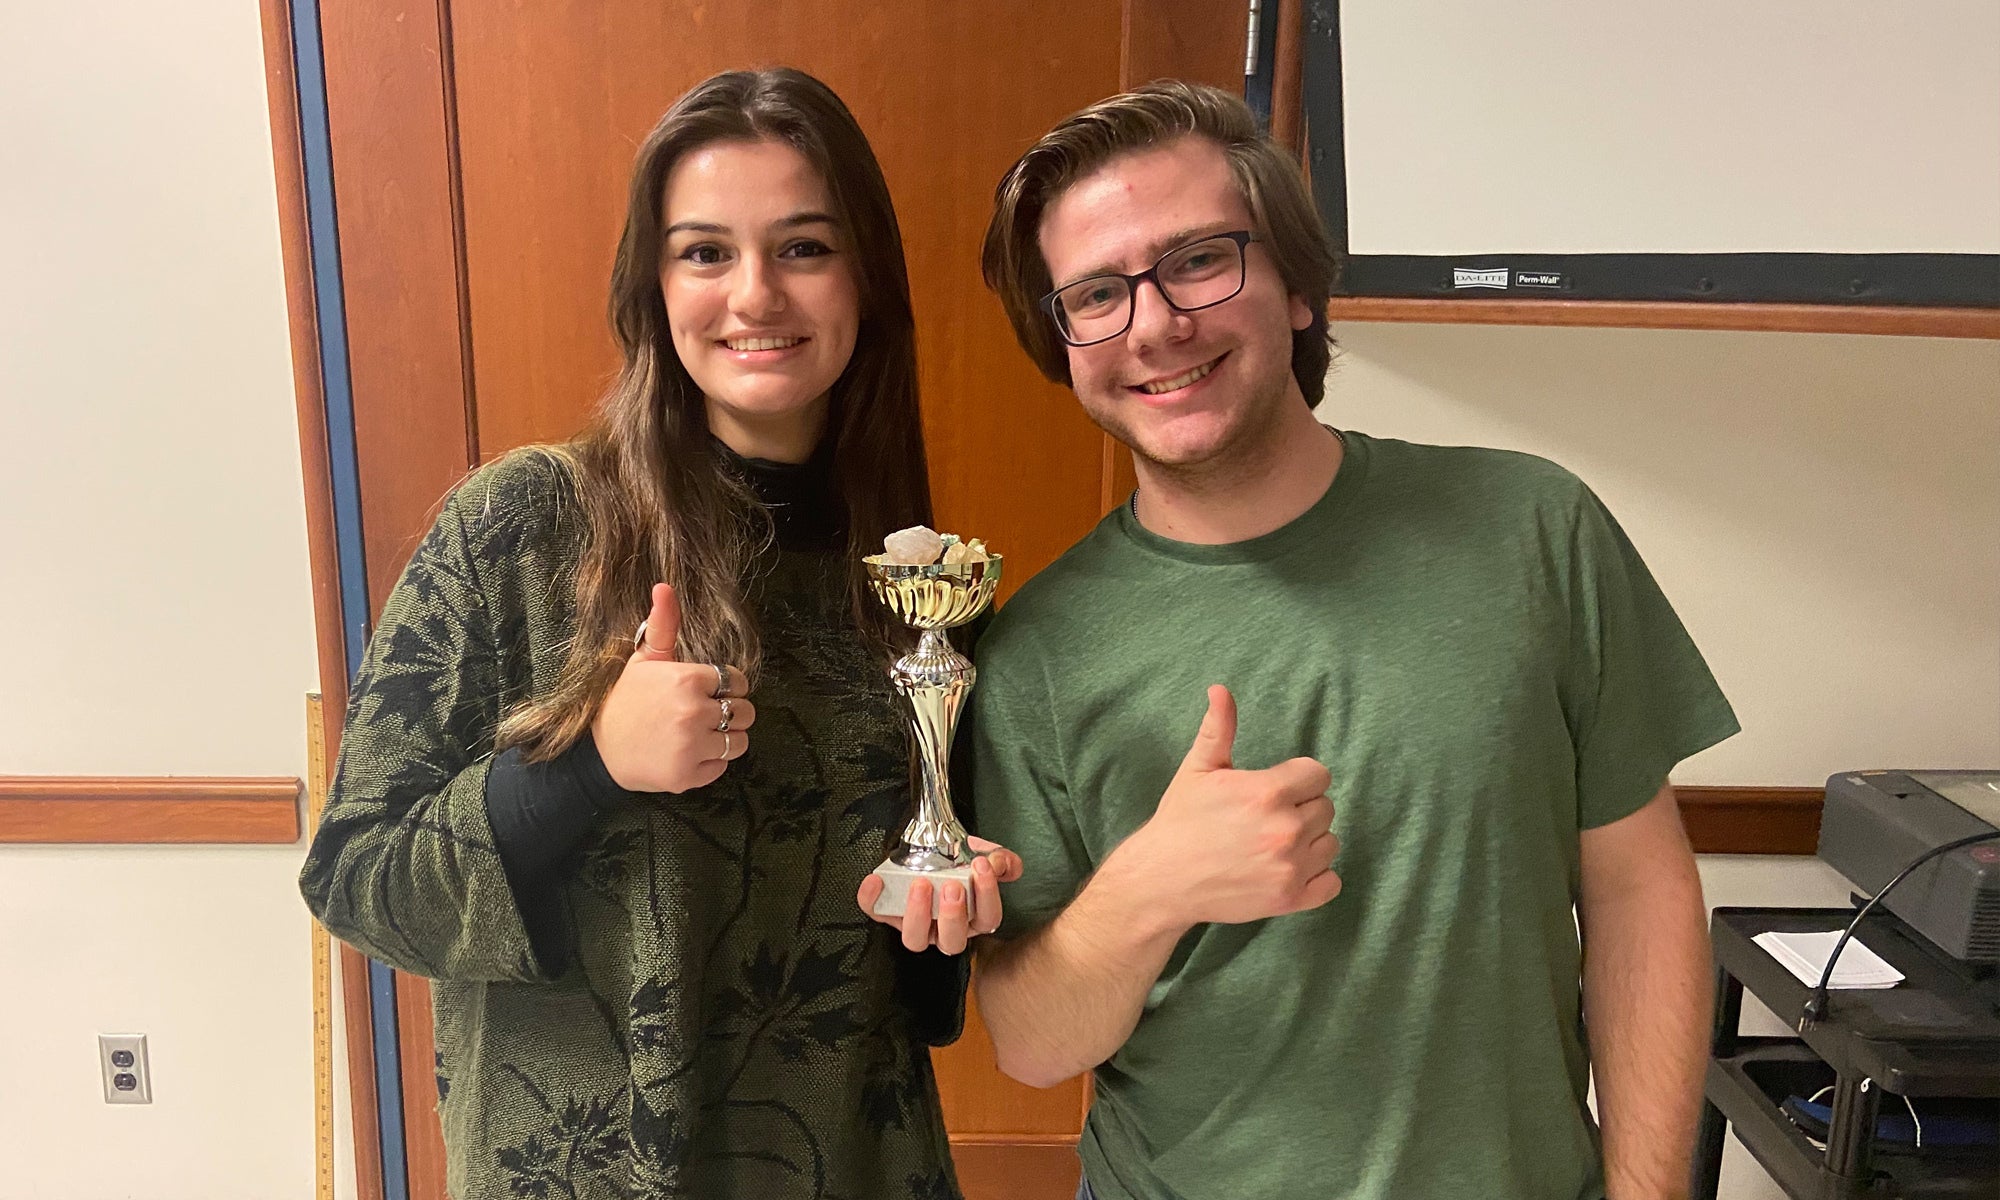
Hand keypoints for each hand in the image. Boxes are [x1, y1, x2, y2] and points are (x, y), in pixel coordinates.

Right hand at [591, 583, 753, 792]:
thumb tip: (665, 586)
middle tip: (702, 715)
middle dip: (730, 712)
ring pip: (740, 742)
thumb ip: (663, 625)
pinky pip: (722, 767)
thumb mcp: (643, 660)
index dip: (725, 686)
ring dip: (724, 739)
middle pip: (745, 712)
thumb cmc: (625, 702)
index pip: (736, 682)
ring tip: (696, 734)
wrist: (597, 753)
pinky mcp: (689, 776)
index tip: (707, 691)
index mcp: (686, 680)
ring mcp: (691, 747)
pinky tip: (686, 753)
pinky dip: (709, 763)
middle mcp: (693, 712)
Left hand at [856, 837, 1024, 954]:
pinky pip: (878, 913)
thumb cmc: (957, 858)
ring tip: (921, 884)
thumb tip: (1002, 864)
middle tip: (951, 886)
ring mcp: (917, 925)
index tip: (981, 866)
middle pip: (952, 941)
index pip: (987, 918)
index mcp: (973, 918)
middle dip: (953, 915)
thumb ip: (999, 859)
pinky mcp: (889, 914)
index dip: (987, 895)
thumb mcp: (982, 853)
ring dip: (919, 914)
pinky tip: (876, 880)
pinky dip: (873, 899)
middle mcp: (946, 929)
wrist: (930, 846)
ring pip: (916, 940)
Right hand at [1118, 685, 1340, 927]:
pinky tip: (1289, 868)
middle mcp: (1285, 830)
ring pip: (1330, 843)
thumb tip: (1219, 688)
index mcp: (1267, 792)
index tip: (1275, 790)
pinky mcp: (1290, 899)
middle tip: (1267, 818)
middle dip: (1302, 809)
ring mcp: (1290, 868)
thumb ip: (1219, 728)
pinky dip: (1317, 877)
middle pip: (1325, 807)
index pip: (1318, 775)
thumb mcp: (1198, 769)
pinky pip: (1331, 883)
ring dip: (1310, 842)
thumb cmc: (1180, 820)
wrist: (1162, 879)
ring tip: (1274, 844)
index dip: (1298, 779)